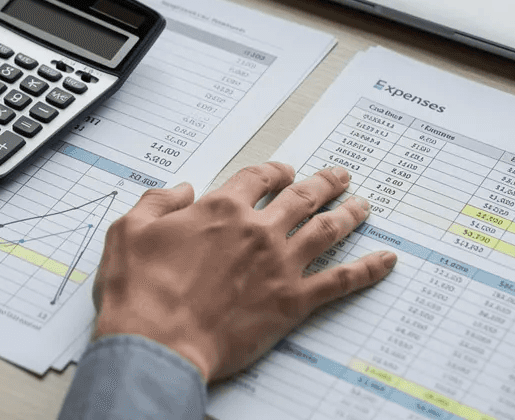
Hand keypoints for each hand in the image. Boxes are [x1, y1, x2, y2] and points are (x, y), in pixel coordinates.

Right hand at [91, 162, 395, 381]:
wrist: (158, 343)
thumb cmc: (139, 292)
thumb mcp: (129, 230)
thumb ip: (158, 202)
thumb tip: (182, 190)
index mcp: (220, 209)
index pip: (257, 178)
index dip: (274, 171)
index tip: (284, 172)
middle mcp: (257, 230)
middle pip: (302, 197)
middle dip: (325, 183)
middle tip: (340, 177)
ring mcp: (280, 265)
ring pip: (327, 231)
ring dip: (350, 214)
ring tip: (364, 205)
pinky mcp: (292, 302)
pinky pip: (341, 280)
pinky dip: (368, 269)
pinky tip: (386, 261)